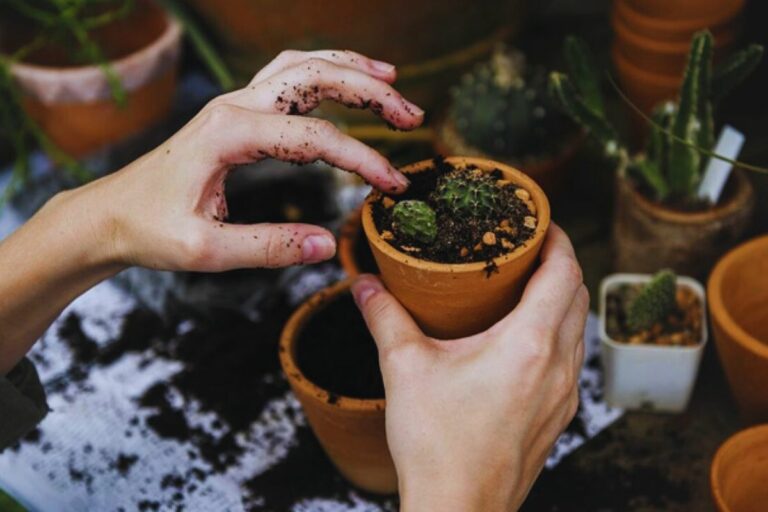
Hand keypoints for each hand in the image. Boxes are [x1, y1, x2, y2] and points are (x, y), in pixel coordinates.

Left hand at [59, 49, 423, 271]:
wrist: (109, 214)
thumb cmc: (150, 230)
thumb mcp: (206, 250)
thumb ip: (269, 247)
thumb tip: (328, 245)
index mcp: (228, 134)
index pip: (315, 138)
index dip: (363, 160)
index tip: (393, 186)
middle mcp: (233, 107)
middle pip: (315, 77)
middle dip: (370, 91)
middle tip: (412, 116)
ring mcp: (234, 104)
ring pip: (302, 66)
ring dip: (350, 69)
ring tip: (392, 80)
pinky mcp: (235, 113)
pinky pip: (286, 77)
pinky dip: (323, 72)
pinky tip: (345, 81)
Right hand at [351, 224, 587, 510]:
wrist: (458, 510)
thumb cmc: (437, 444)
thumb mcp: (404, 368)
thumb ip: (384, 317)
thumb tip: (363, 284)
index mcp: (529, 344)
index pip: (564, 271)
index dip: (557, 238)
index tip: (539, 221)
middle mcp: (559, 367)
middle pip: (578, 295)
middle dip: (560, 263)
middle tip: (526, 248)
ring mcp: (564, 396)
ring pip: (578, 328)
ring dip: (561, 299)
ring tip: (525, 287)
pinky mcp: (558, 417)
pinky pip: (572, 360)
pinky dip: (558, 334)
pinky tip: (524, 339)